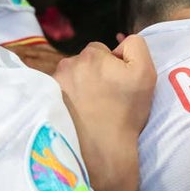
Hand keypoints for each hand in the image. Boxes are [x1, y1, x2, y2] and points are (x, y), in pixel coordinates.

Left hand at [54, 37, 156, 190]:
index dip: (113, 65)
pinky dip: (66, 98)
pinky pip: (57, 91)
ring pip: (70, 76)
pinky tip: (76, 113)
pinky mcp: (45, 99)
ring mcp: (53, 83)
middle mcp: (67, 64)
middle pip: (83, 62)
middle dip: (93, 73)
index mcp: (91, 55)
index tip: (117, 85)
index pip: (102, 50)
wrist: (102, 148)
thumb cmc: (125, 112)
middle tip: (104, 97)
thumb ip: (136, 46)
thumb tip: (120, 42)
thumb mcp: (145, 73)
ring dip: (79, 85)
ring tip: (90, 107)